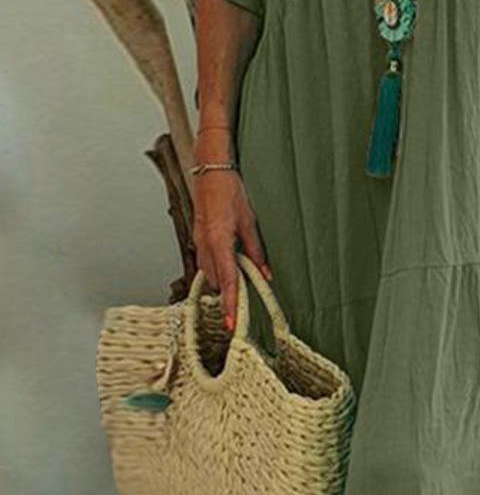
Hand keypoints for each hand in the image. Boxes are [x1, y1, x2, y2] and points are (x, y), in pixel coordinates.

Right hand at [192, 167, 271, 331]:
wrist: (210, 171)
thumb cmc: (228, 190)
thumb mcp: (249, 221)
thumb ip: (256, 250)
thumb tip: (265, 273)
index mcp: (218, 240)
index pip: (227, 280)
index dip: (230, 303)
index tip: (232, 322)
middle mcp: (205, 244)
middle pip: (216, 281)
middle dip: (228, 296)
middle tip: (241, 311)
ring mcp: (199, 241)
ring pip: (210, 274)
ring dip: (223, 283)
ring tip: (238, 289)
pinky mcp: (198, 238)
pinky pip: (206, 262)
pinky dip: (217, 270)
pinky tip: (229, 270)